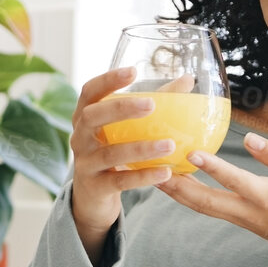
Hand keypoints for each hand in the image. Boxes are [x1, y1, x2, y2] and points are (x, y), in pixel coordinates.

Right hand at [69, 65, 177, 264]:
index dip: (107, 80)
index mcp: (85, 116)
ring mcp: (85, 163)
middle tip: (150, 104)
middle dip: (120, 109)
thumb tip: (187, 80)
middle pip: (91, 117)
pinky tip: (165, 172)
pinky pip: (120, 181)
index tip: (133, 71)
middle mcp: (79, 138)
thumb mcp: (125, 128)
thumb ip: (154, 104)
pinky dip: (143, 177)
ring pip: (110, 154)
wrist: (93, 195)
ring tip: (170, 145)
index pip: (89, 92)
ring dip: (141, 148)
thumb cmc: (113, 150)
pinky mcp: (96, 187)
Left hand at [157, 130, 267, 266]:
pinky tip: (177, 182)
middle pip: (205, 202)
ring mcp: (243, 220)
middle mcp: (250, 213)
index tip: (192, 152)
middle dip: (177, 186)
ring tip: (153, 174)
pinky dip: (191, 196)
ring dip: (177, 192)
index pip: (237, 182)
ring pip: (202, 207)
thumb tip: (249, 139)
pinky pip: (210, 208)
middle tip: (152, 169)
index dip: (214, 168)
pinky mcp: (241, 221)